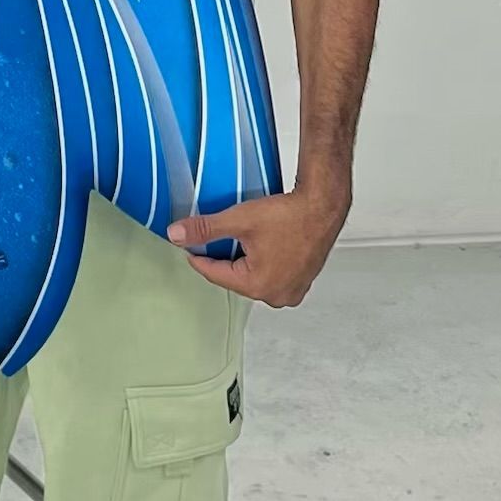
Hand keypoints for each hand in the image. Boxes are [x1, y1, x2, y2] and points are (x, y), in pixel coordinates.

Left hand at [167, 177, 350, 306]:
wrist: (323, 205)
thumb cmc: (290, 215)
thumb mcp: (239, 220)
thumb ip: (205, 230)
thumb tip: (177, 235)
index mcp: (258, 286)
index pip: (215, 274)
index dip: (198, 257)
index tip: (188, 247)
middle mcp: (276, 295)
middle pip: (234, 278)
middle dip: (222, 259)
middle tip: (214, 238)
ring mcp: (291, 290)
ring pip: (253, 277)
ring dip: (242, 261)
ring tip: (238, 239)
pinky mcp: (301, 281)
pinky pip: (271, 276)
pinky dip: (261, 263)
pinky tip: (260, 245)